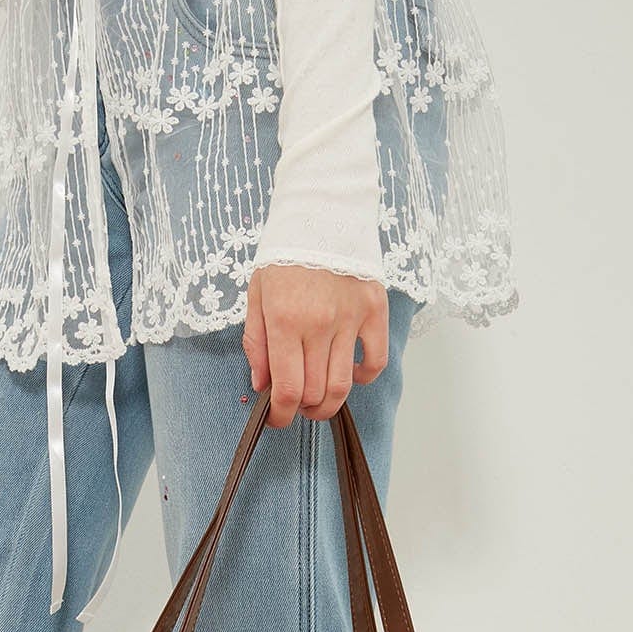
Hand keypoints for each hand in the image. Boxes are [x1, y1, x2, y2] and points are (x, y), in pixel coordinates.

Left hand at [243, 265, 388, 427]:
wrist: (322, 213)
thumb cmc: (285, 256)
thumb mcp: (257, 295)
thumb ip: (257, 343)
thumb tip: (262, 385)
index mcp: (285, 321)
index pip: (286, 389)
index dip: (280, 415)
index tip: (277, 419)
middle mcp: (319, 324)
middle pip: (315, 393)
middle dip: (302, 409)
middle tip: (296, 404)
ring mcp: (350, 318)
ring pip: (343, 385)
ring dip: (329, 403)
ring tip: (318, 397)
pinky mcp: (375, 311)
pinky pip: (375, 362)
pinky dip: (363, 378)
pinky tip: (350, 373)